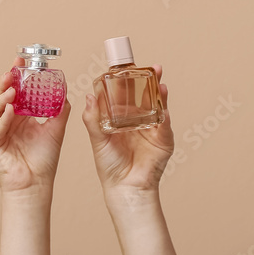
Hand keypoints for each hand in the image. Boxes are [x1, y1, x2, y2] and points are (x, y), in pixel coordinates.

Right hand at [0, 58, 70, 194]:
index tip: (21, 60)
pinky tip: (10, 110)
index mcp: (16, 114)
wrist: (37, 184)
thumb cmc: (43, 161)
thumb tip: (65, 90)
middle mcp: (3, 119)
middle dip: (5, 81)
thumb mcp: (55, 130)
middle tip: (13, 71)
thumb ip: (59, 110)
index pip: (13, 89)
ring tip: (12, 89)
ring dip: (1, 96)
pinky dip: (1, 117)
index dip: (16, 75)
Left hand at [82, 66, 172, 193]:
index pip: (125, 95)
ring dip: (159, 92)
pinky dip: (164, 114)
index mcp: (121, 118)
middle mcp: (138, 120)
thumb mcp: (97, 139)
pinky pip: (164, 125)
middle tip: (150, 67)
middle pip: (144, 96)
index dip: (126, 81)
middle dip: (148, 80)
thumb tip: (89, 96)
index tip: (125, 67)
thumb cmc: (109, 165)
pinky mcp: (163, 141)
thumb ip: (93, 119)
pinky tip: (163, 105)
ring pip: (157, 106)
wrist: (124, 187)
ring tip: (158, 78)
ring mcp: (152, 129)